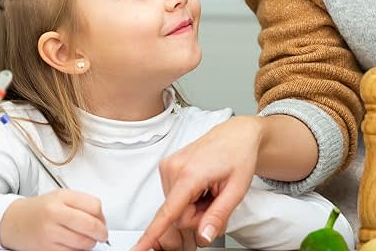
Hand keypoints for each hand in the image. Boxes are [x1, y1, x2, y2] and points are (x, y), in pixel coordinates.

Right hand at [0, 189, 107, 250]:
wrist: (13, 220)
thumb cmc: (40, 209)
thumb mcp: (61, 197)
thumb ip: (83, 203)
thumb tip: (101, 219)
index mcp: (62, 198)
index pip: (94, 206)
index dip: (103, 217)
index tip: (103, 222)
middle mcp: (55, 214)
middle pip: (91, 226)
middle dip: (101, 233)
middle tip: (102, 235)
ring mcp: (49, 233)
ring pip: (82, 243)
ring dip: (89, 244)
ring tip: (86, 239)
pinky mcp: (45, 249)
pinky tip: (73, 245)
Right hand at [131, 116, 263, 250]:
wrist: (236, 135)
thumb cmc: (239, 155)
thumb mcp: (237, 189)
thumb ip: (218, 215)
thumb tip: (203, 237)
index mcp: (190, 173)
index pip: (168, 212)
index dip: (152, 234)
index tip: (136, 249)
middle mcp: (173, 168)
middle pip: (178, 216)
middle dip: (198, 216)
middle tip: (216, 199)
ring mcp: (168, 167)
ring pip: (176, 209)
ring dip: (195, 207)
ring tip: (210, 190)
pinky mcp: (167, 168)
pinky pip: (174, 198)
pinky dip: (189, 199)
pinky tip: (202, 187)